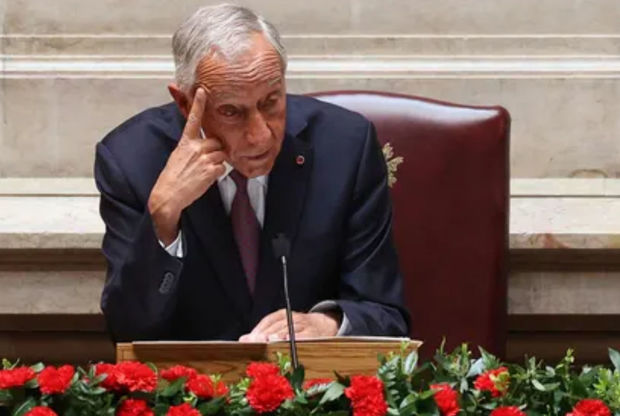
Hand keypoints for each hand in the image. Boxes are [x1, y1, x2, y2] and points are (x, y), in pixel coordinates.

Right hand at [148, 88, 225, 243]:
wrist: (168, 196)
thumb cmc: (173, 178)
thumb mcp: (177, 157)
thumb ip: (191, 149)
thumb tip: (206, 148)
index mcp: (185, 143)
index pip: (192, 119)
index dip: (198, 104)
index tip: (203, 90)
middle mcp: (195, 148)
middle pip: (217, 142)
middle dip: (215, 151)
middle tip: (205, 163)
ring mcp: (203, 158)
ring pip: (221, 155)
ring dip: (216, 163)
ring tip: (203, 172)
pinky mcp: (210, 170)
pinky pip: (222, 169)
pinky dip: (216, 175)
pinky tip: (205, 179)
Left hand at [238, 309, 340, 341]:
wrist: (324, 325)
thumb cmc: (297, 329)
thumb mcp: (279, 327)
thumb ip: (261, 333)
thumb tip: (242, 339)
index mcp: (282, 315)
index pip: (268, 320)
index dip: (259, 329)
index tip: (250, 339)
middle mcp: (292, 317)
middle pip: (277, 325)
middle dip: (266, 334)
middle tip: (257, 342)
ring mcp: (304, 324)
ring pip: (289, 329)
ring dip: (278, 336)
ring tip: (270, 341)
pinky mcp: (313, 332)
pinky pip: (304, 335)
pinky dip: (295, 338)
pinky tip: (288, 342)